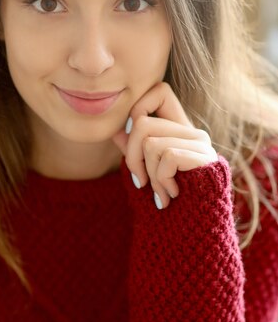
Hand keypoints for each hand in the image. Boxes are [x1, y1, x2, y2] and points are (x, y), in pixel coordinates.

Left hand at [112, 82, 217, 208]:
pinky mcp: (204, 158)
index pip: (160, 91)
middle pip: (142, 123)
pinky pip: (165, 157)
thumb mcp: (147, 172)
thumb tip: (117, 130)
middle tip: (140, 181)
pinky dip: (161, 180)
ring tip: (159, 194)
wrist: (194, 230)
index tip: (132, 139)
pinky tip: (171, 195)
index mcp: (178, 129)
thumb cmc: (169, 202)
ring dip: (149, 175)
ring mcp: (200, 143)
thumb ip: (134, 150)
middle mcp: (192, 131)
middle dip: (131, 157)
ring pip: (150, 142)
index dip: (139, 108)